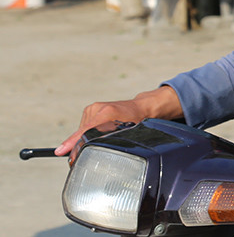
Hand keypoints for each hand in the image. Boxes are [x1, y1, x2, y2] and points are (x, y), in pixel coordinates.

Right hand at [55, 86, 182, 156]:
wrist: (141, 108)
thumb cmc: (137, 123)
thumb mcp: (126, 135)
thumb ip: (111, 144)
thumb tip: (96, 155)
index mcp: (107, 113)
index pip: (84, 132)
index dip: (72, 143)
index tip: (60, 151)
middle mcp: (98, 108)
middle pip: (81, 133)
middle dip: (80, 146)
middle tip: (84, 156)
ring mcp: (94, 108)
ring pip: (83, 131)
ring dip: (88, 138)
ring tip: (104, 136)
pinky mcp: (91, 109)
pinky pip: (85, 126)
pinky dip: (89, 132)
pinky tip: (101, 132)